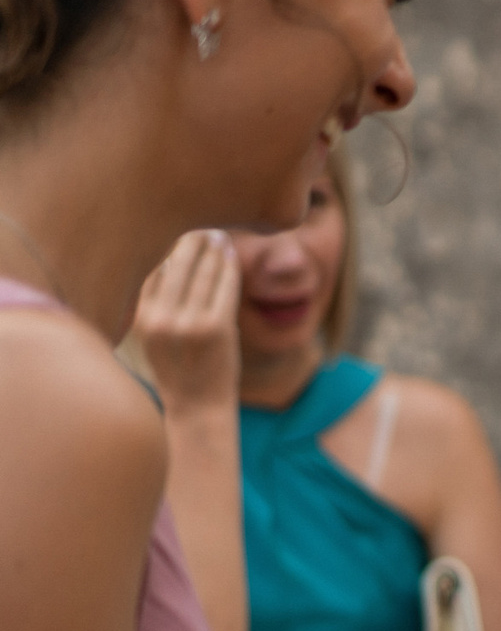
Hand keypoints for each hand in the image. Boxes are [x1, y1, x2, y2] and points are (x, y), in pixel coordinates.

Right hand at [132, 231, 240, 414]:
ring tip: (217, 233)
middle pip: (173, 265)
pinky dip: (229, 268)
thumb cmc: (178, 370)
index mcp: (139, 319)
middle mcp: (160, 319)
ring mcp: (189, 323)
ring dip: (211, 249)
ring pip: (201, 273)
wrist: (198, 408)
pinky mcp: (218, 328)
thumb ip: (156, 303)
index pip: (148, 270)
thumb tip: (167, 260)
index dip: (162, 245)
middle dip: (188, 240)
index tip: (172, 224)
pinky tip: (231, 254)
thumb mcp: (153, 336)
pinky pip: (225, 287)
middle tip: (199, 222)